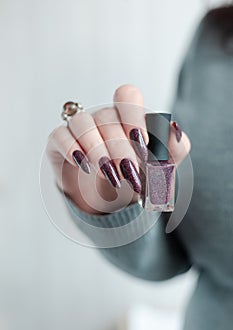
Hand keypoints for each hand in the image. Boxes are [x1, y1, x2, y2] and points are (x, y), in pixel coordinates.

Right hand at [46, 84, 190, 213]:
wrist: (114, 201)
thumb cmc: (140, 178)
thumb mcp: (163, 168)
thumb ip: (175, 149)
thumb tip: (175, 129)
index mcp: (128, 116)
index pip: (128, 95)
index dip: (134, 115)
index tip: (143, 143)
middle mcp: (103, 117)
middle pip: (108, 117)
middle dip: (120, 147)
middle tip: (130, 173)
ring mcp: (80, 128)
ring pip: (83, 124)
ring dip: (96, 149)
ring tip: (108, 174)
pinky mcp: (60, 142)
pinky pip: (59, 135)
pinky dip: (72, 149)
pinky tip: (84, 166)